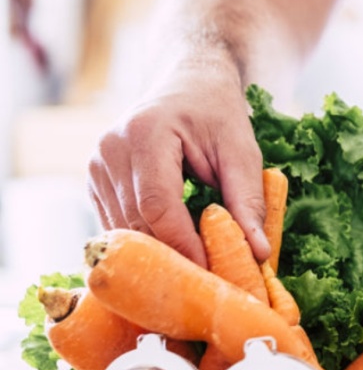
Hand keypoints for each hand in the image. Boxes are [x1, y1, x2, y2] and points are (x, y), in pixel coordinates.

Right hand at [87, 68, 268, 266]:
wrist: (188, 84)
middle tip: (208, 285)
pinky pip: (117, 225)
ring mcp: (96, 166)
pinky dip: (146, 243)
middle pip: (136, 223)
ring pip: (123, 230)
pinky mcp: (96, 182)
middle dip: (173, 257)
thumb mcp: (242, 151)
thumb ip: (248, 200)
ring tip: (196, 274)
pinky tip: (175, 254)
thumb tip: (259, 252)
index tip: (212, 273)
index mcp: (145, 134)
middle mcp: (110, 150)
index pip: (157, 205)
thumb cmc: (217, 113)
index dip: (183, 245)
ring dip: (159, 255)